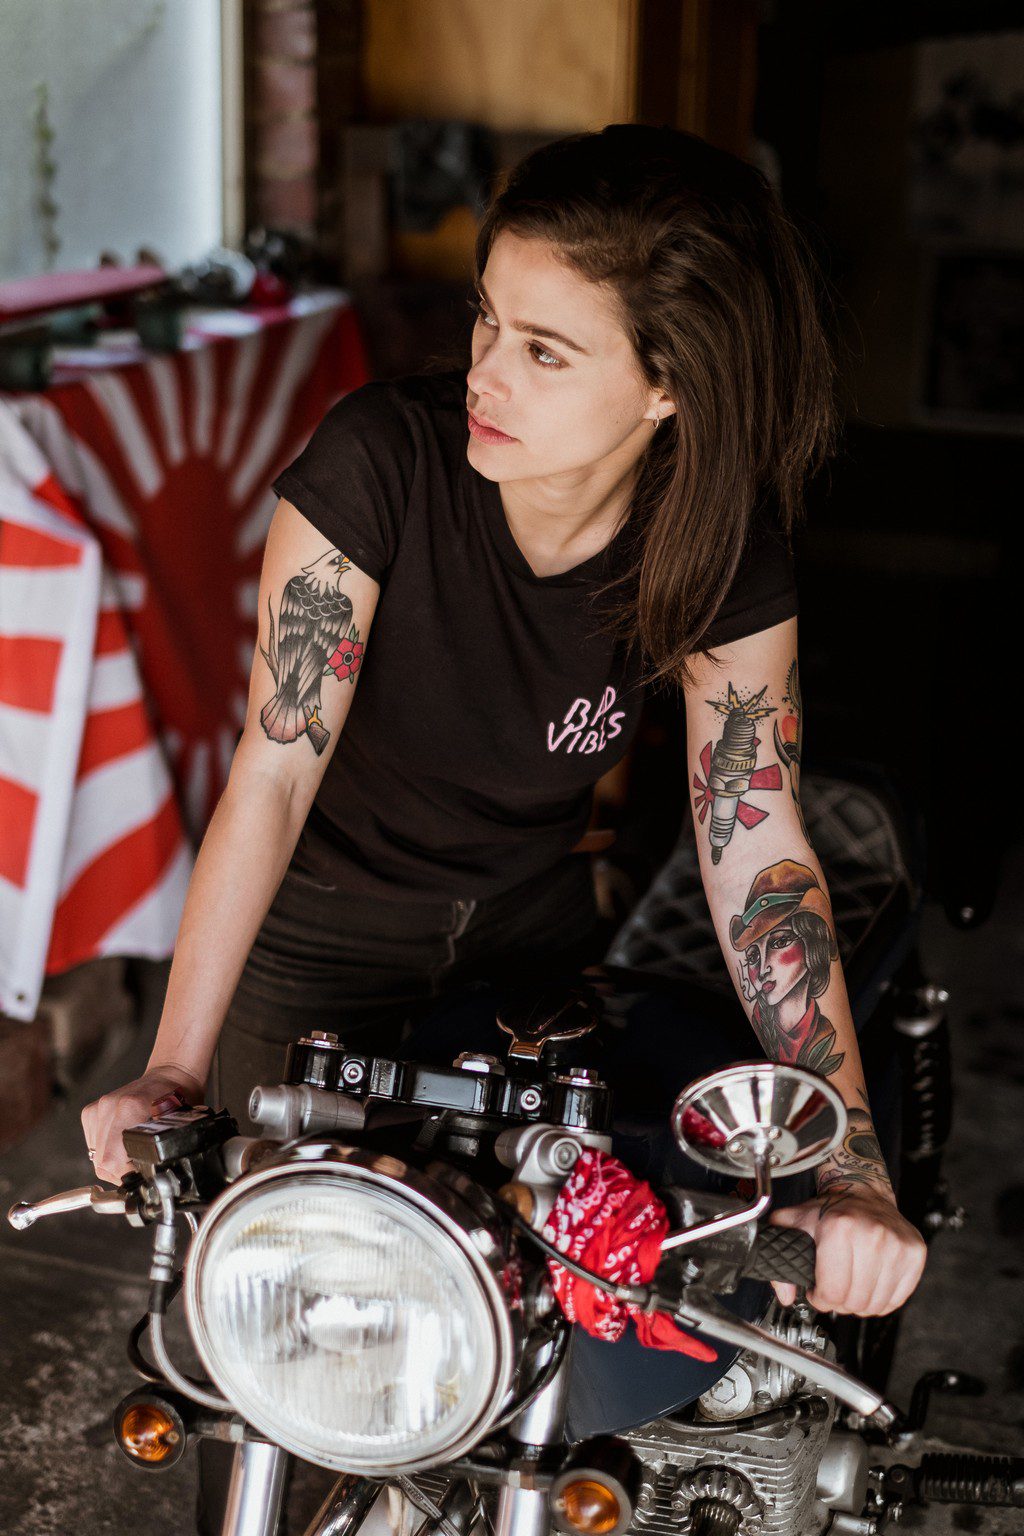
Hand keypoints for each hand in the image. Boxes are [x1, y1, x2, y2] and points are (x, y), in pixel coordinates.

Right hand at [81, 1064, 203, 1185]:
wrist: (169, 1077)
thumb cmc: (176, 1101)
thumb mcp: (176, 1127)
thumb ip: (159, 1151)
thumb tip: (147, 1180)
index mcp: (130, 1107)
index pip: (113, 1161)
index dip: (127, 1175)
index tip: (141, 1176)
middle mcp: (110, 1106)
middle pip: (102, 1162)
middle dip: (121, 1172)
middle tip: (139, 1167)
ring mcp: (99, 1107)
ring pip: (95, 1156)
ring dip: (112, 1162)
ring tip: (132, 1153)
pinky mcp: (91, 1111)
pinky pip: (92, 1145)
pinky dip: (105, 1151)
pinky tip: (122, 1144)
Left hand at [768, 1190, 926, 1315]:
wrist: (862, 1191)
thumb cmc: (829, 1210)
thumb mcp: (795, 1222)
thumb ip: (780, 1253)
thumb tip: (786, 1294)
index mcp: (839, 1227)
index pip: (831, 1292)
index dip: (820, 1298)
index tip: (817, 1289)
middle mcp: (872, 1234)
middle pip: (854, 1302)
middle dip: (838, 1302)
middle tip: (834, 1287)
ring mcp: (897, 1245)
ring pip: (875, 1305)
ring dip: (859, 1303)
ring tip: (851, 1284)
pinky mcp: (915, 1253)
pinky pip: (897, 1299)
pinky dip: (881, 1299)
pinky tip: (869, 1283)